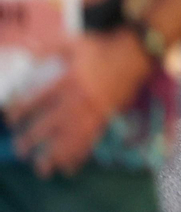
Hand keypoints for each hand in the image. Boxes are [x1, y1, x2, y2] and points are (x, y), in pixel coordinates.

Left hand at [8, 31, 149, 176]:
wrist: (136, 54)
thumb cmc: (104, 47)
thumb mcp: (76, 42)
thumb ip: (50, 48)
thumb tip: (28, 52)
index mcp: (71, 78)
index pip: (41, 97)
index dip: (23, 108)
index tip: (10, 119)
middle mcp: (81, 98)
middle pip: (54, 122)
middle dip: (35, 138)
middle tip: (20, 150)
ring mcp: (95, 109)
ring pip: (73, 136)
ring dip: (57, 154)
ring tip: (42, 168)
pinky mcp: (107, 116)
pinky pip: (92, 138)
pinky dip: (81, 154)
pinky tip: (70, 167)